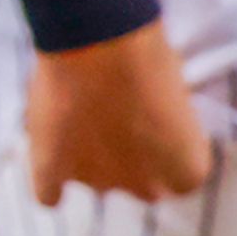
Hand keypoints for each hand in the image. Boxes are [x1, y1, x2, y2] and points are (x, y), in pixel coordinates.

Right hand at [26, 23, 213, 205]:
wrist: (100, 41)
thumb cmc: (149, 60)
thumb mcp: (176, 97)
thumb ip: (165, 126)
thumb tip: (146, 122)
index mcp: (187, 171)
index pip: (179, 179)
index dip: (165, 152)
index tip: (155, 129)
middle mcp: (146, 188)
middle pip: (139, 186)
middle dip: (130, 162)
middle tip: (117, 123)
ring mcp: (97, 182)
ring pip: (94, 180)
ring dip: (89, 159)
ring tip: (78, 118)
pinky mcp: (53, 171)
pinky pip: (48, 194)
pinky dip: (49, 183)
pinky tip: (49, 161)